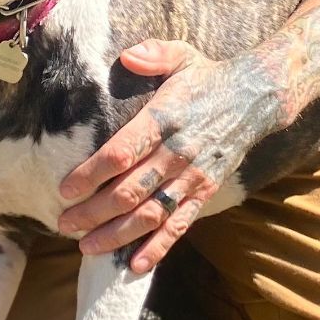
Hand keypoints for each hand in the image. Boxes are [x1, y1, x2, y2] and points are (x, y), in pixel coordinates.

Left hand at [57, 40, 280, 272]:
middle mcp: (178, 152)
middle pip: (130, 190)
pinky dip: (158, 248)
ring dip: (118, 235)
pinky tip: (135, 265)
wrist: (256, 98)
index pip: (122, 152)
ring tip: (87, 247)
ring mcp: (193, 176)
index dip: (91, 174)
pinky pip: (180, 225)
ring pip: (151, 214)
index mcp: (165, 118)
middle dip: (93, 212)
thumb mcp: (182, 55)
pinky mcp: (205, 191)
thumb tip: (127, 56)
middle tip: (63, 224)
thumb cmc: (207, 77)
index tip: (65, 189)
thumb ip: (154, 54)